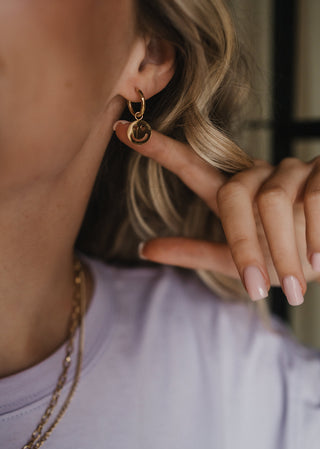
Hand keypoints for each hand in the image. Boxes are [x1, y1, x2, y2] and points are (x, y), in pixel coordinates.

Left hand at [113, 120, 319, 305]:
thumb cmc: (286, 258)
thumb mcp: (237, 262)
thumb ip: (194, 252)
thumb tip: (144, 249)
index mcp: (233, 194)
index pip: (191, 167)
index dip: (158, 150)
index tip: (120, 129)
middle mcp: (257, 176)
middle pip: (233, 193)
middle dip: (244, 245)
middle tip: (259, 288)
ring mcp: (292, 169)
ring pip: (275, 200)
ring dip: (284, 250)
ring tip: (297, 286)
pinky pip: (315, 196)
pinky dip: (317, 234)